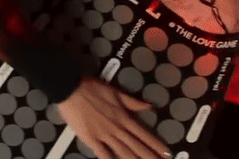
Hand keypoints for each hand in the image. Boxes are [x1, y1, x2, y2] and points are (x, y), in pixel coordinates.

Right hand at [56, 77, 171, 158]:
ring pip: (124, 153)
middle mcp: (116, 128)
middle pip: (136, 147)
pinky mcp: (91, 139)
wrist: (71, 87)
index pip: (143, 134)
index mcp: (123, 116)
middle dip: (150, 157)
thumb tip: (149, 105)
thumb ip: (133, 102)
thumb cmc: (92, 87)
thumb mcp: (116, 91)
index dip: (155, 144)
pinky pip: (104, 154)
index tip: (166, 153)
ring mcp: (104, 135)